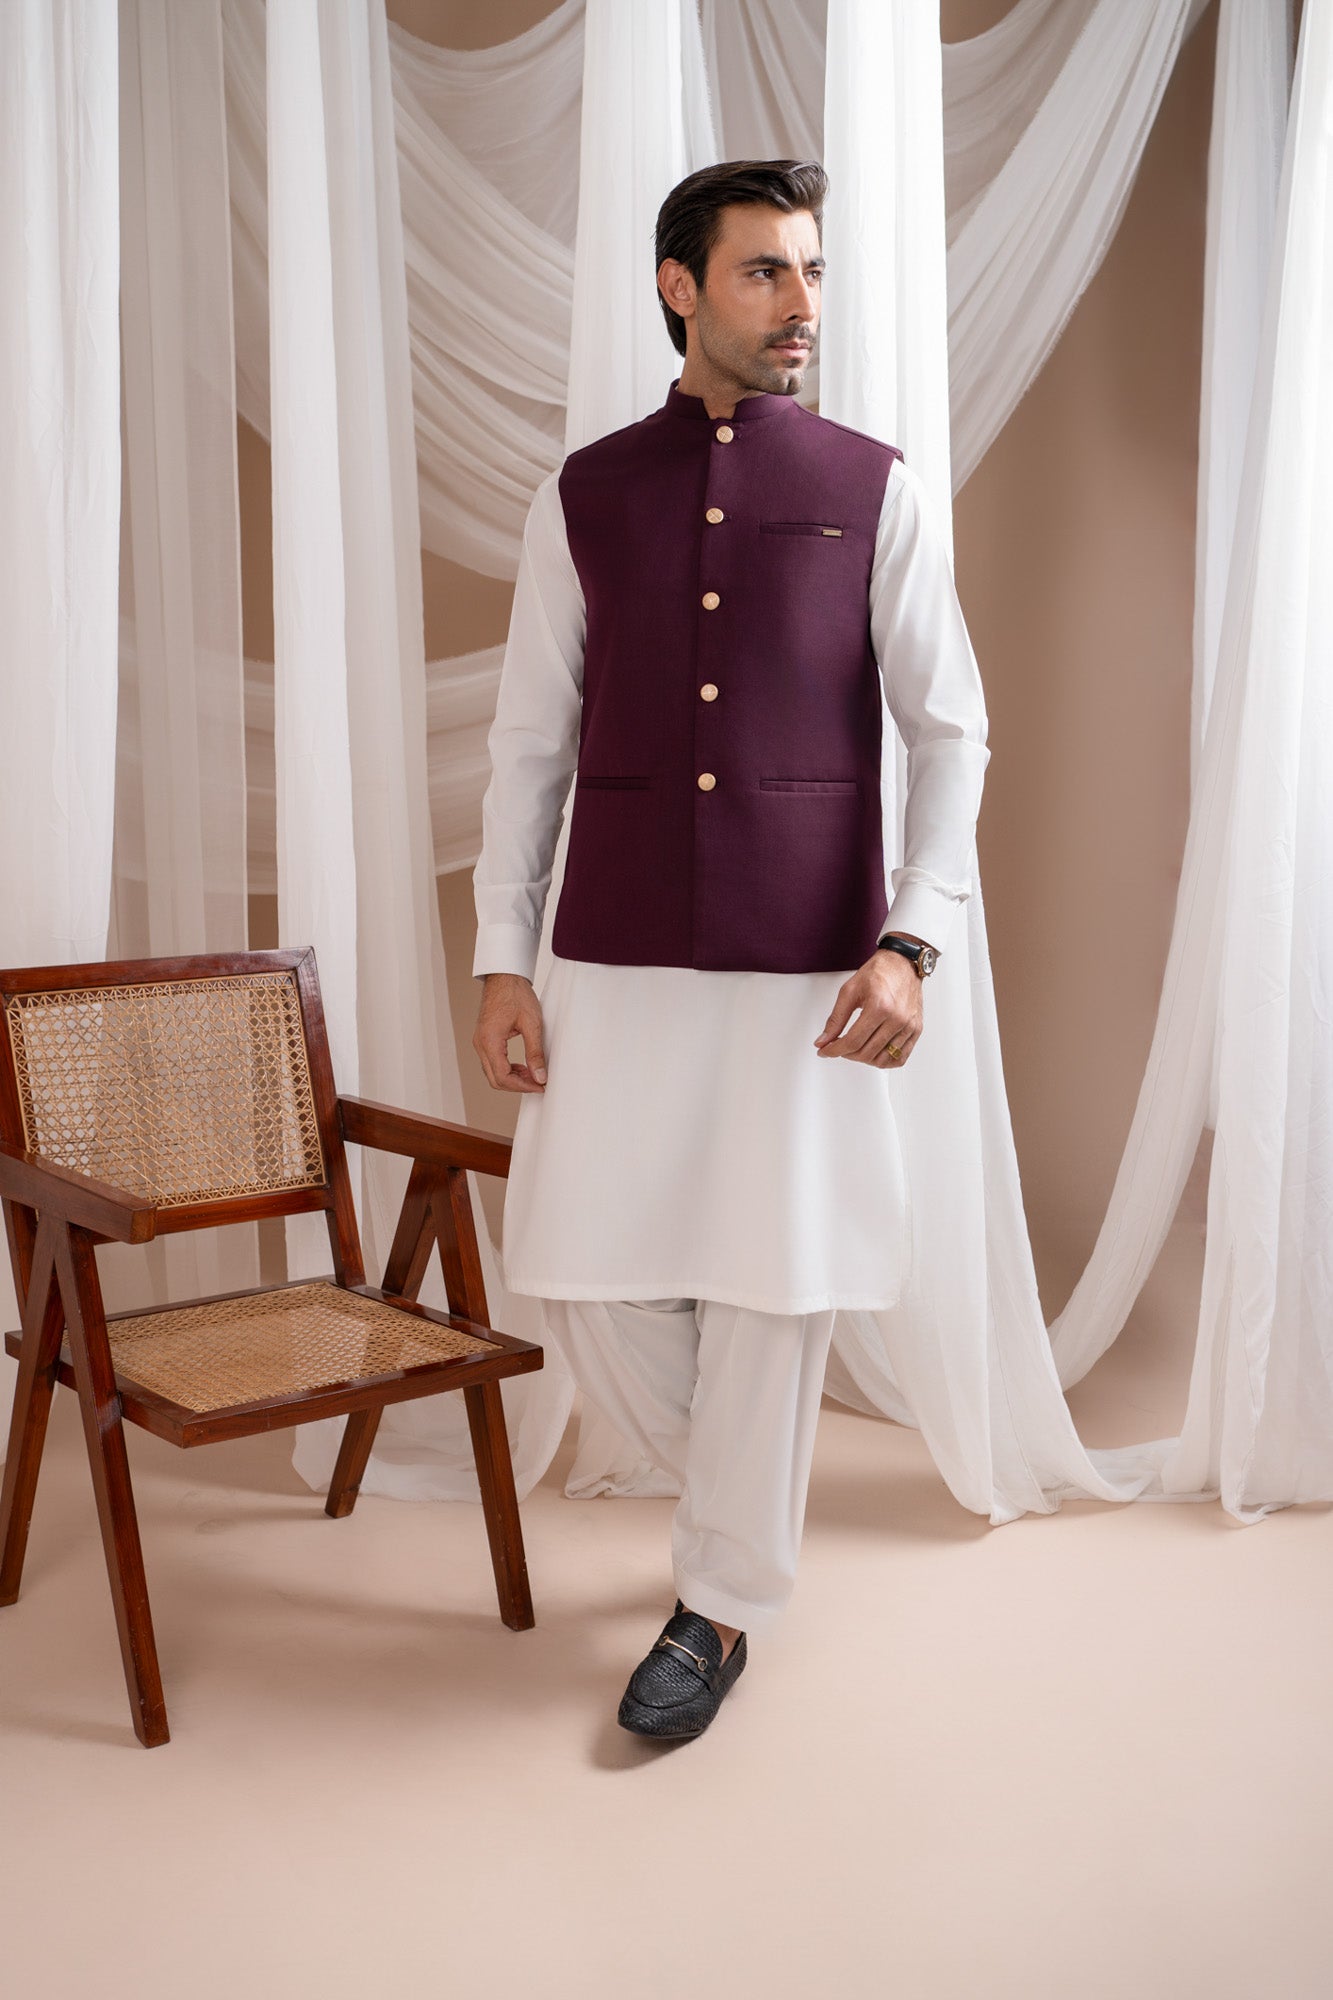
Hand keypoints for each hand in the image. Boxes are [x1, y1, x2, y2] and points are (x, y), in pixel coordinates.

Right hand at [473, 973, 547, 1091]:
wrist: (505, 976)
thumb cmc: (516, 994)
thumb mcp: (532, 1024)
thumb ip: (535, 1052)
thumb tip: (540, 1076)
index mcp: (490, 1041)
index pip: (503, 1077)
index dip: (523, 1086)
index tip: (540, 1086)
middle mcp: (480, 1044)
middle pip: (495, 1079)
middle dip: (518, 1085)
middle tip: (538, 1083)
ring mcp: (480, 1041)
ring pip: (493, 1072)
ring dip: (512, 1078)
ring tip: (533, 1074)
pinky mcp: (484, 1038)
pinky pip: (492, 1062)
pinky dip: (507, 1068)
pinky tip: (523, 1066)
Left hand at [814, 947, 922, 1067]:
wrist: (903, 963)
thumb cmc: (879, 972)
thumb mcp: (849, 991)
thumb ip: (836, 1019)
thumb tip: (824, 1040)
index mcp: (880, 1007)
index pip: (853, 1041)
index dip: (835, 1050)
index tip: (825, 1051)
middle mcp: (897, 1019)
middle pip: (866, 1053)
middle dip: (846, 1054)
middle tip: (838, 1048)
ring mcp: (909, 1026)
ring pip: (882, 1060)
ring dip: (863, 1059)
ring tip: (855, 1049)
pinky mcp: (916, 1030)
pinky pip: (900, 1058)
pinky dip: (884, 1061)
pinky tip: (873, 1053)